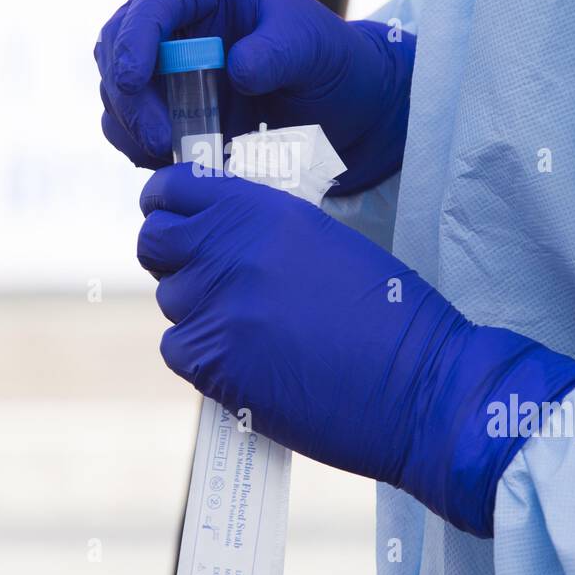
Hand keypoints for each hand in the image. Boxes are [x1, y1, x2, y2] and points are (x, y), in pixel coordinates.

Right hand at [96, 0, 413, 192]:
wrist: (340, 108)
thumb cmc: (331, 63)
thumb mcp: (316, 50)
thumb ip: (279, 53)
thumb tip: (237, 68)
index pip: (156, 2)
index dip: (135, 39)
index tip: (134, 81)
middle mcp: (178, 15)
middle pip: (118, 46)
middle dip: (129, 96)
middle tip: (159, 141)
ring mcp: (164, 58)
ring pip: (116, 89)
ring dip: (131, 127)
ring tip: (170, 155)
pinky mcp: (162, 100)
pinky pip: (128, 123)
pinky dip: (139, 146)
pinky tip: (172, 160)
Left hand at [137, 163, 574, 536]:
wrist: (419, 385)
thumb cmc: (390, 312)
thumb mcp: (323, 241)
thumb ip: (261, 230)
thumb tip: (216, 237)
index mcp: (260, 211)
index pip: (172, 189)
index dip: (166, 204)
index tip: (174, 216)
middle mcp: (228, 251)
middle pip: (154, 242)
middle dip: (171, 255)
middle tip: (203, 275)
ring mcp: (215, 307)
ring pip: (170, 299)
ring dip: (196, 309)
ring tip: (248, 326)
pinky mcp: (211, 363)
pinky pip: (177, 348)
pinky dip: (201, 355)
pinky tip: (245, 359)